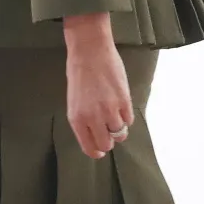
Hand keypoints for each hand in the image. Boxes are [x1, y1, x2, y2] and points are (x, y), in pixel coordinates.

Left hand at [65, 31, 132, 159]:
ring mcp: (110, 109)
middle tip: (109, 133)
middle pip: (107, 144)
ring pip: (120, 133)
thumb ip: (83, 119)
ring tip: (116, 117)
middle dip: (109, 141)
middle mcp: (93, 117)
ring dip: (119, 129)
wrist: (90, 51)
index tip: (100, 152)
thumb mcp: (74, 101)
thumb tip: (94, 135)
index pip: (89, 147)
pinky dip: (126, 116)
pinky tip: (121, 106)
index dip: (96, 152)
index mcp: (77, 119)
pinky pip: (129, 119)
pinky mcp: (124, 101)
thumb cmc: (79, 73)